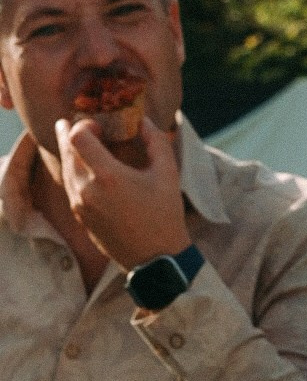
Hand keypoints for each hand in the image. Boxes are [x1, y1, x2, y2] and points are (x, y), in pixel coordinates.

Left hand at [55, 116, 188, 270]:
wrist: (156, 259)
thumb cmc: (164, 216)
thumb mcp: (168, 174)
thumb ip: (155, 141)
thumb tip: (143, 121)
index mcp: (107, 175)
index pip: (77, 136)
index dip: (84, 124)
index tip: (98, 126)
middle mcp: (86, 188)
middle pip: (65, 149)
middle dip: (69, 132)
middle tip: (80, 125)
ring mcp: (79, 204)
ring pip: (65, 167)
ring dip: (71, 153)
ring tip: (85, 146)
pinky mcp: (79, 217)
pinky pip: (69, 186)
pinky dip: (74, 171)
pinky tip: (89, 170)